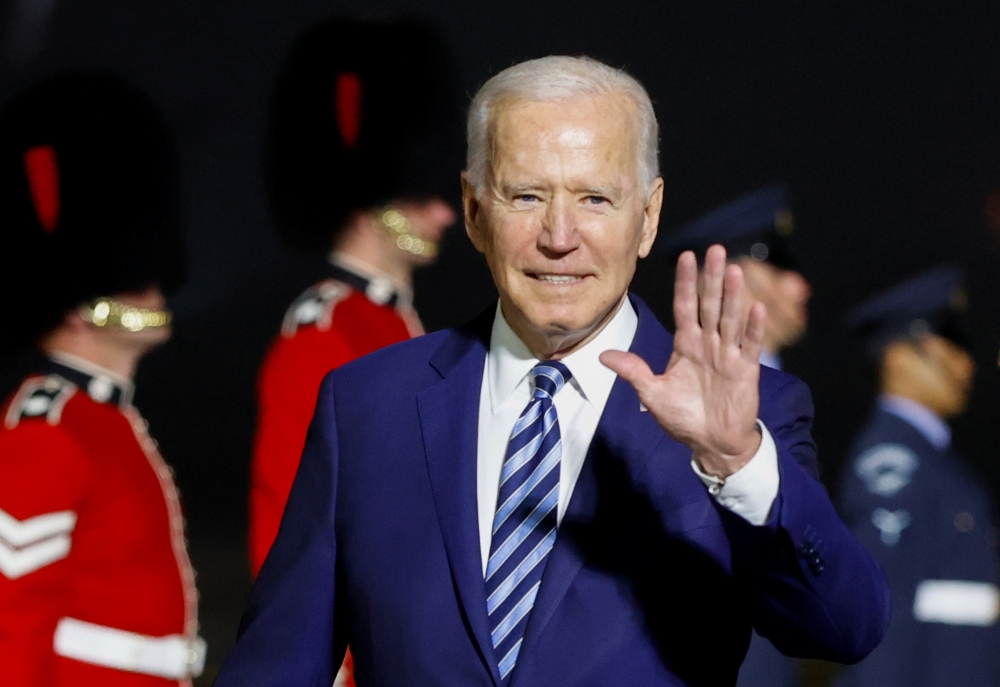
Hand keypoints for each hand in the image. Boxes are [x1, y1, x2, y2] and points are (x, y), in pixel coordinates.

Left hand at [601, 245, 764, 476]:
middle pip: (710, 304)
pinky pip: (750, 345)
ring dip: (733, 295)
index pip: (685, 306)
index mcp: (685, 345)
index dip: (685, 282)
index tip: (686, 256)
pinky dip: (753, 328)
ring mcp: (728, 355)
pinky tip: (756, 308)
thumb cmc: (683, 418)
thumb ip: (633, 372)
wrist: (711, 443)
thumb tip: (603, 355)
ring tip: (735, 269)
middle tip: (717, 250)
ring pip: (730, 319)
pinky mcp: (746, 370)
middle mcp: (708, 344)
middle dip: (712, 277)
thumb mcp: (653, 394)